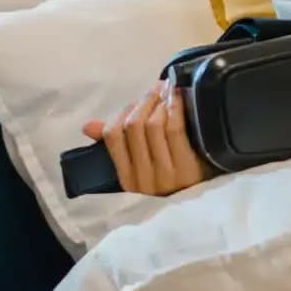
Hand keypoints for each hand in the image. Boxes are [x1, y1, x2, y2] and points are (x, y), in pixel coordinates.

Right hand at [82, 81, 207, 196]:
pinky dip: (174, 108)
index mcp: (126, 178)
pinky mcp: (187, 168)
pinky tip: (178, 100)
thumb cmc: (169, 176)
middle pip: (134, 126)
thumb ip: (115, 143)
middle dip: (144, 101)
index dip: (123, 112)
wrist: (204, 200)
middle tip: (157, 89)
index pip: (113, 136)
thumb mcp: (141, 165)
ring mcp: (165, 174)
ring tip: (168, 94)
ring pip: (153, 125)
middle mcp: (143, 178)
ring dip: (160, 103)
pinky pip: (174, 129)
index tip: (136, 103)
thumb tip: (87, 126)